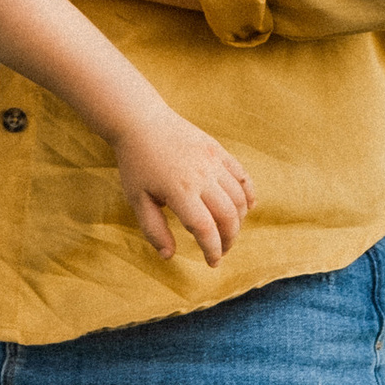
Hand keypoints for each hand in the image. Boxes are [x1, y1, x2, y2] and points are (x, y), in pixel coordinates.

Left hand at [115, 105, 254, 268]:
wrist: (141, 121)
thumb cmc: (136, 163)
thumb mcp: (137, 199)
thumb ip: (154, 229)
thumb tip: (169, 256)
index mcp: (180, 191)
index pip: (205, 229)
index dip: (212, 250)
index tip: (213, 263)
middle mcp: (202, 176)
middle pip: (228, 217)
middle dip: (228, 240)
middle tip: (221, 251)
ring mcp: (213, 161)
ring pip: (239, 198)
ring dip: (239, 220)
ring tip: (229, 232)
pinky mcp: (219, 150)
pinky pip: (242, 176)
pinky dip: (248, 194)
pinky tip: (246, 208)